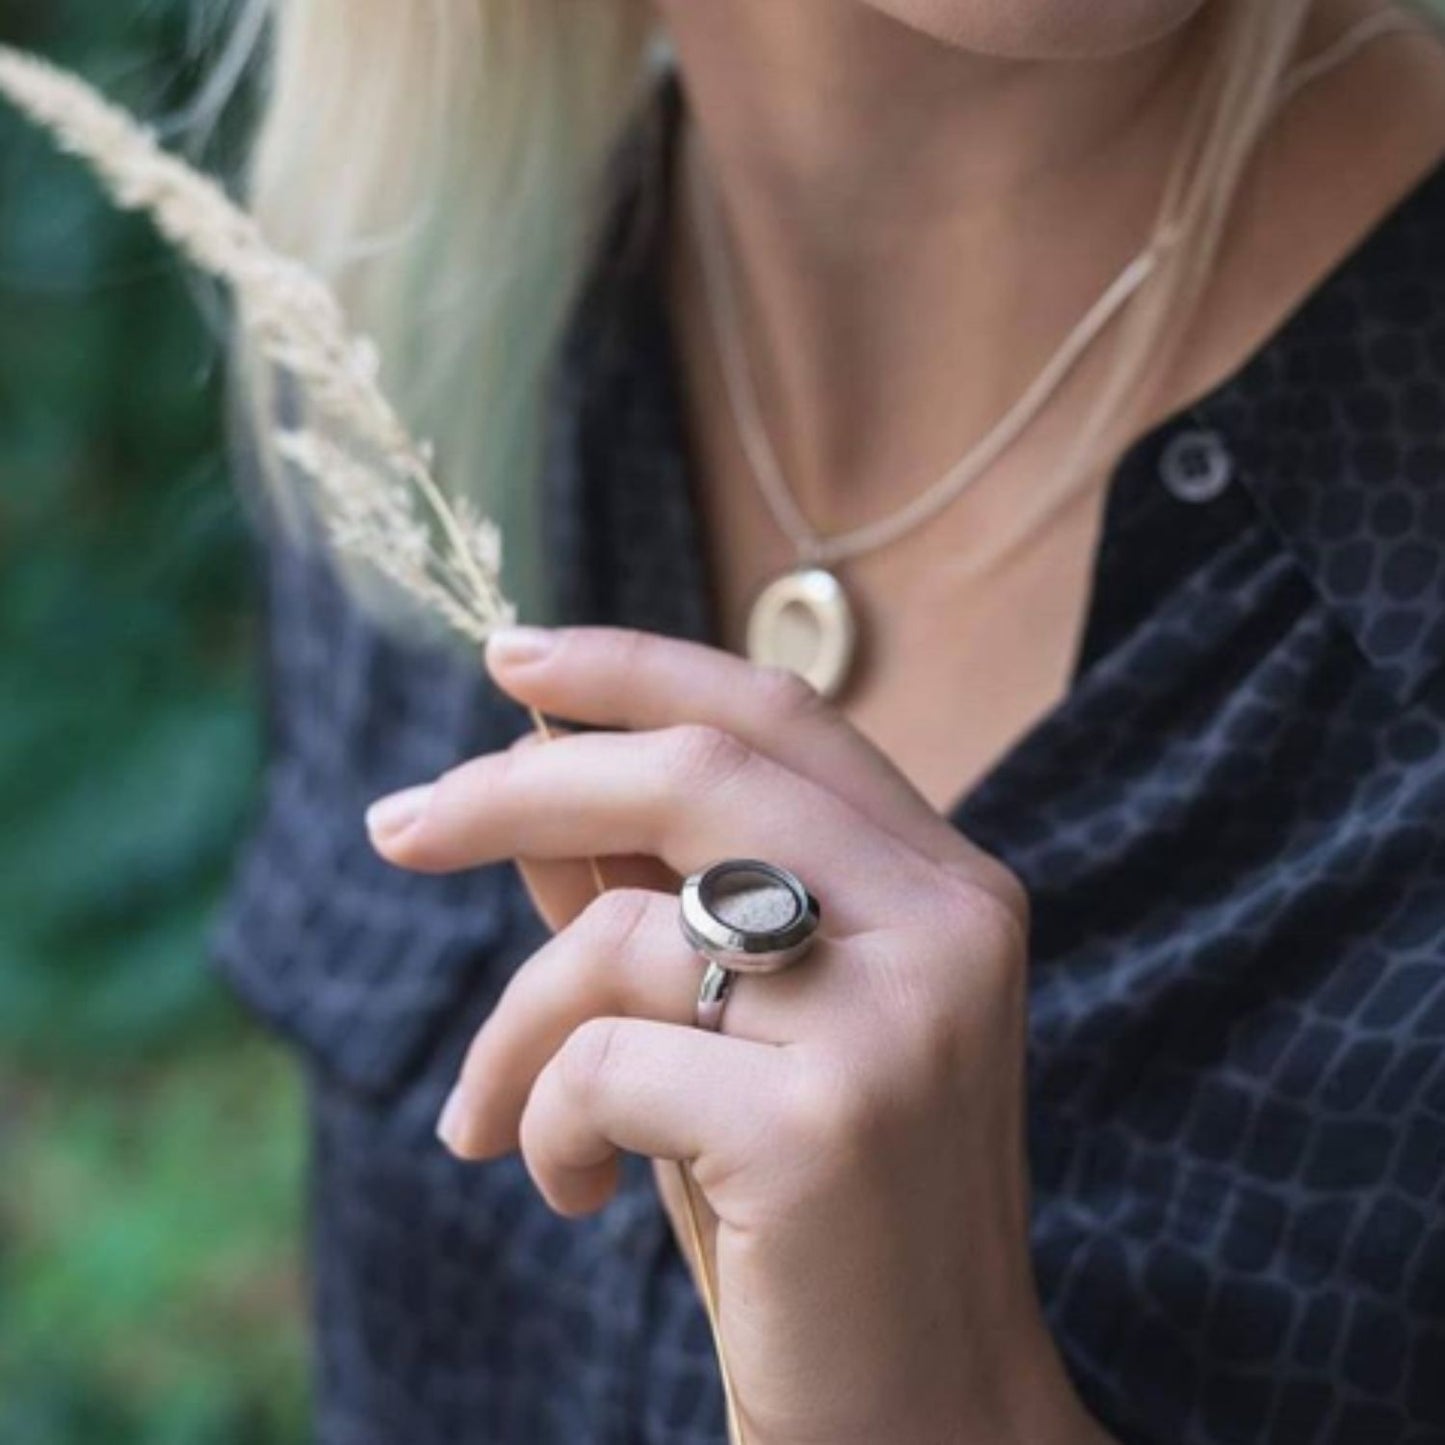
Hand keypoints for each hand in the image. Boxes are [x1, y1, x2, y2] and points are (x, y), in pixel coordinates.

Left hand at [366, 625, 1109, 1444]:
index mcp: (946, 883)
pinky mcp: (829, 1125)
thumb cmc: (811, 1210)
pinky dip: (547, 1120)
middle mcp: (947, 924)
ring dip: (512, 1023)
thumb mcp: (732, 1031)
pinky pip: (607, 1061)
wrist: (920, 1415)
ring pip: (628, 926)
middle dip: (517, 786)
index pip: (778, 715)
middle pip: (697, 773)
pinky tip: (567, 1192)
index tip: (510, 659)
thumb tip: (529, 766)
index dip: (637, 666)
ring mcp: (901, 1018)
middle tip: (395, 828)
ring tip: (481, 1117)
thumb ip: (651, 891)